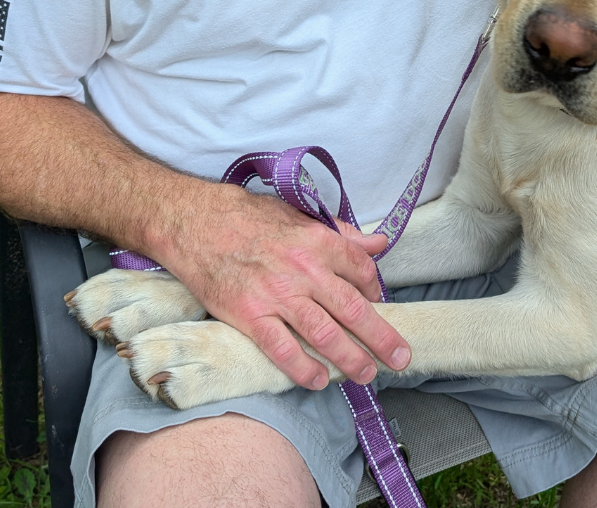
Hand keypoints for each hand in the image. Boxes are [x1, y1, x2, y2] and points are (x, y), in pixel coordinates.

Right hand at [160, 184, 409, 390]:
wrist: (197, 223)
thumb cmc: (249, 217)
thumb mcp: (299, 214)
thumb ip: (341, 233)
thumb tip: (378, 242)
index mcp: (318, 240)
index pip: (361, 269)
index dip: (374, 289)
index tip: (377, 302)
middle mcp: (304, 269)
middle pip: (351, 308)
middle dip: (380, 336)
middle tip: (399, 357)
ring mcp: (277, 295)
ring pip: (323, 334)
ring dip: (349, 358)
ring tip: (366, 375)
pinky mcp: (250, 316)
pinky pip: (282, 349)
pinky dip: (302, 368)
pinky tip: (317, 381)